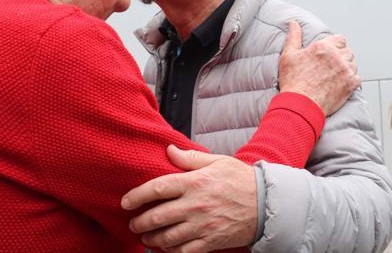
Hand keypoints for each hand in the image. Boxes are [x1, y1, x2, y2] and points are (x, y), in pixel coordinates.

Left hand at [121, 145, 256, 252]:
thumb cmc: (241, 180)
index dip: (137, 196)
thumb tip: (169, 150)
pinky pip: (183, 251)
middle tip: (133, 223)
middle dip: (140, 222)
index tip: (126, 201)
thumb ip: (190, 158)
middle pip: (157, 216)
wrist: (266, 204)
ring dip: (151, 238)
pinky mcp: (209, 242)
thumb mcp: (218, 161)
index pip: (158, 188)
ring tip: (146, 236)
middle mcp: (196, 205)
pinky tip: (165, 247)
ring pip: (166, 237)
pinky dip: (170, 251)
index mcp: (196, 182)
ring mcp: (202, 225)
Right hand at [278, 21, 359, 115]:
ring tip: (335, 76)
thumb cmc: (293, 82)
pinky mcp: (351, 84)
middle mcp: (337, 56)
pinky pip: (357, 77)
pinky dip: (351, 80)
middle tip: (331, 67)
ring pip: (353, 64)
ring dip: (346, 68)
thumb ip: (294, 37)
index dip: (336, 46)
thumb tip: (294, 23)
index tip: (330, 53)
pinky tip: (340, 84)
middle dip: (341, 57)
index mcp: (323, 47)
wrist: (300, 105)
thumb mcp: (288, 55)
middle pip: (348, 51)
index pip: (340, 39)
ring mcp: (345, 70)